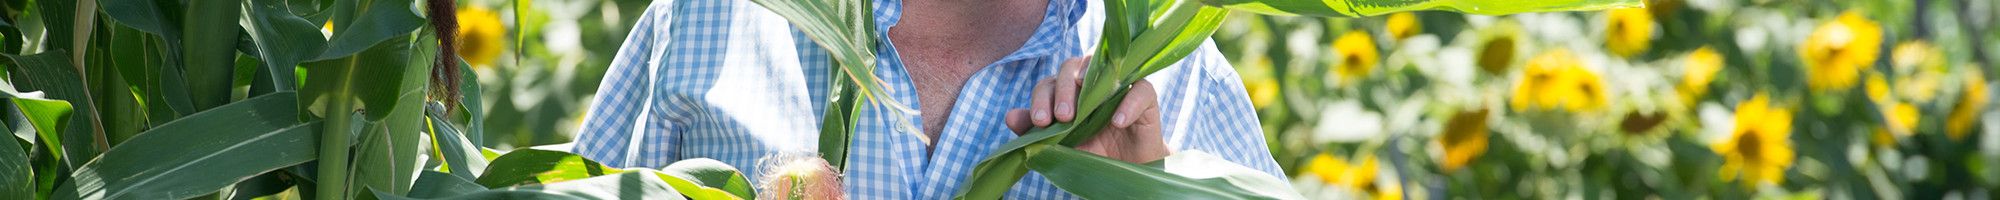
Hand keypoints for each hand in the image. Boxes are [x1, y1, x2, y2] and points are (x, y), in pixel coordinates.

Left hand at [1004, 56, 1168, 163]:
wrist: (1129, 168)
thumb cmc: (1094, 151)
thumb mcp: (1063, 144)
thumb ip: (1037, 131)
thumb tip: (1009, 116)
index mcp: (1067, 89)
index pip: (1049, 83)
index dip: (1041, 99)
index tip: (1039, 122)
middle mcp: (1090, 79)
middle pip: (1069, 68)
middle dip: (1060, 92)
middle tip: (1060, 118)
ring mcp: (1118, 84)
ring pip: (1100, 68)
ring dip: (1086, 89)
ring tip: (1078, 115)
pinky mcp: (1145, 95)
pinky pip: (1139, 90)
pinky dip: (1128, 104)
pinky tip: (1117, 122)